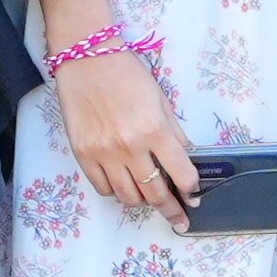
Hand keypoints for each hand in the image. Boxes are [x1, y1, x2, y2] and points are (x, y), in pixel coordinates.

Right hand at [48, 20, 195, 220]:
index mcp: (155, 130)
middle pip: (156, 194)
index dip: (191, 189)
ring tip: (148, 198)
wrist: (85, 58)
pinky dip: (115, 191)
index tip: (193, 196)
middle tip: (179, 219)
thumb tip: (185, 159)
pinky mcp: (83, 154)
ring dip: (143, 202)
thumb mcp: (160, 99)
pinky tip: (122, 184)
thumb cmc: (125, 73)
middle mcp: (131, 146)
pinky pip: (102, 188)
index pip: (181, 173)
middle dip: (172, 210)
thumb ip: (173, 131)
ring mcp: (105, 153)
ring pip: (128, 197)